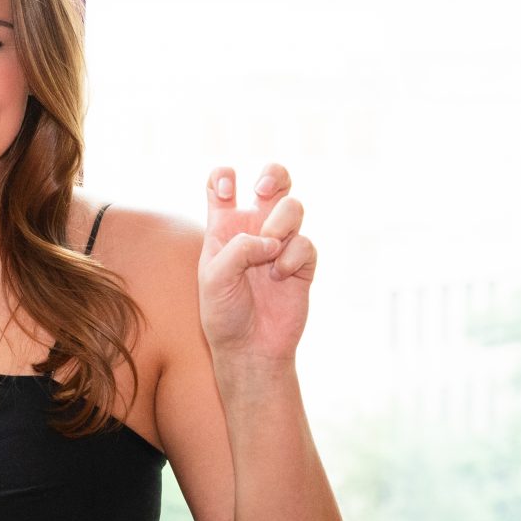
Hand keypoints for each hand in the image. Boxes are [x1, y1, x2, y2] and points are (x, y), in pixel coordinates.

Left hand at [198, 163, 316, 364]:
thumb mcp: (215, 278)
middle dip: (273, 175)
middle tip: (261, 191)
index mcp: (224, 228)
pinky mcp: (303, 263)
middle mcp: (254, 230)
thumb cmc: (224, 312)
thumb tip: (272, 240)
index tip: (225, 190)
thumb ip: (238, 249)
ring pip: (293, 206)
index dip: (223, 177)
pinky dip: (292, 255)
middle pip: (272, 181)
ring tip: (269, 249)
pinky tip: (278, 276)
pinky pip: (305, 242)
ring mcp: (281, 244)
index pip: (222, 185)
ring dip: (281, 220)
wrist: (250, 346)